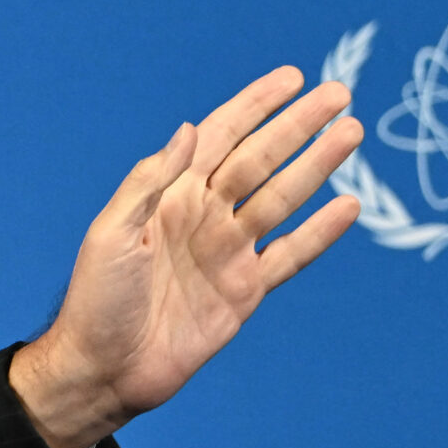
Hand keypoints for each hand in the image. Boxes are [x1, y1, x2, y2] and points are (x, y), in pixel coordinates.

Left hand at [9, 66, 364, 447]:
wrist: (104, 369)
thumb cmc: (95, 299)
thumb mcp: (110, 233)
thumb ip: (149, 182)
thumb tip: (187, 129)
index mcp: (168, 196)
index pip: (218, 137)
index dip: (254, 106)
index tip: (292, 78)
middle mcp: (202, 216)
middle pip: (260, 160)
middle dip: (297, 126)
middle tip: (339, 94)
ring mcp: (227, 253)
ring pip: (282, 198)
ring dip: (316, 166)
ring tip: (352, 133)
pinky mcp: (245, 291)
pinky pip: (291, 255)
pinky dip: (320, 233)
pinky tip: (348, 205)